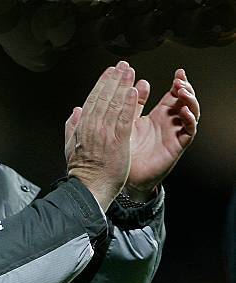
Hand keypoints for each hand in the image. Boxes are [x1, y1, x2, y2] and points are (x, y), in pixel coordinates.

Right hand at [65, 61, 137, 210]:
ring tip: (130, 72)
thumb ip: (71, 128)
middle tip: (123, 65)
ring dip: (123, 86)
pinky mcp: (118, 141)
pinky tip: (134, 91)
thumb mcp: (69, 147)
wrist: (88, 188)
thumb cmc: (82, 172)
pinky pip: (124, 118)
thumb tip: (74, 112)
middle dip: (114, 79)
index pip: (92, 100)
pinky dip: (129, 104)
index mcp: (82, 127)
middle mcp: (92, 127)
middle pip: (104, 97)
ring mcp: (105, 133)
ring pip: (114, 104)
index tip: (109, 72)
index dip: (102, 84)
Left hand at [126, 68, 199, 198]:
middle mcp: (170, 123)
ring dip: (189, 100)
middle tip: (179, 81)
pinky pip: (189, 130)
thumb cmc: (127, 151)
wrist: (126, 176)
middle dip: (186, 88)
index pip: (174, 95)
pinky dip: (189, 119)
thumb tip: (140, 82)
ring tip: (182, 92)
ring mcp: (175, 133)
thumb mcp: (129, 123)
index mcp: (159, 116)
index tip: (179, 72)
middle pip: (186, 100)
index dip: (179, 82)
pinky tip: (183, 111)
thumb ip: (135, 104)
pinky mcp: (177, 145)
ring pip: (192, 112)